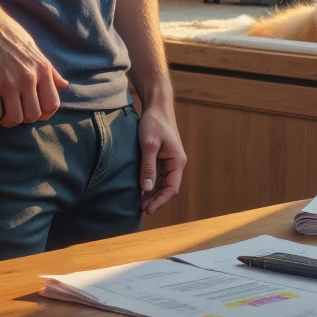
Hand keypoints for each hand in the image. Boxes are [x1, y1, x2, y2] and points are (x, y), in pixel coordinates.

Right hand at [0, 0, 68, 126]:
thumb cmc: (7, 32)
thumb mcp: (34, 48)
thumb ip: (50, 70)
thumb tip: (65, 85)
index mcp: (42, 69)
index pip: (52, 104)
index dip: (45, 114)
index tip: (36, 112)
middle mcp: (28, 78)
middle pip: (34, 115)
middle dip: (26, 118)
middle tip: (17, 112)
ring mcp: (8, 83)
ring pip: (15, 118)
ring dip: (9, 120)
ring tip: (4, 115)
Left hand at [136, 96, 185, 213]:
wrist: (156, 106)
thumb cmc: (154, 122)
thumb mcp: (149, 144)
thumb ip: (148, 166)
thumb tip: (147, 188)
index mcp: (177, 161)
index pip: (172, 188)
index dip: (161, 201)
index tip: (148, 209)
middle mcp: (175, 163)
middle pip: (167, 188)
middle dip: (156, 199)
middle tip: (141, 209)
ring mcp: (168, 161)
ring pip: (162, 183)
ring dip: (152, 193)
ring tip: (140, 203)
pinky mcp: (161, 158)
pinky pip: (157, 175)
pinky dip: (150, 184)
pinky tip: (141, 190)